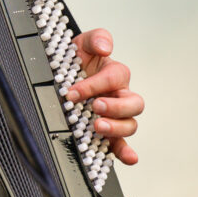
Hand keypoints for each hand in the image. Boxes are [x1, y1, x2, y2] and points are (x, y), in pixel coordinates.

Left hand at [66, 28, 142, 164]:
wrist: (64, 69)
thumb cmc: (77, 57)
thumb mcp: (84, 42)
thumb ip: (97, 38)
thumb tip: (105, 48)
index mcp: (115, 74)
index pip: (114, 78)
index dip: (94, 85)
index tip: (73, 92)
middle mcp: (119, 95)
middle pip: (133, 104)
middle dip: (116, 107)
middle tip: (95, 107)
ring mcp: (115, 114)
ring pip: (130, 124)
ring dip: (118, 128)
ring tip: (98, 127)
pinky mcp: (108, 130)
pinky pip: (121, 143)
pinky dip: (126, 152)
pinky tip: (129, 158)